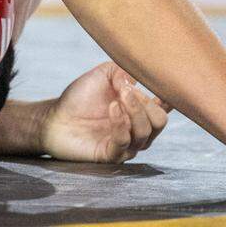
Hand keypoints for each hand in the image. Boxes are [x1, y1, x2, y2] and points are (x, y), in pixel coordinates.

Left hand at [40, 62, 171, 163]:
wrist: (55, 118)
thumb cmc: (80, 96)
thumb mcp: (103, 74)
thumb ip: (122, 71)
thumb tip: (138, 80)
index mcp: (138, 110)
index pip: (164, 108)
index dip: (171, 98)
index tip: (167, 86)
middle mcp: (136, 129)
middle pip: (160, 121)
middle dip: (147, 104)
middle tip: (127, 91)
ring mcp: (126, 144)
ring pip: (146, 133)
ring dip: (134, 111)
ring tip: (117, 98)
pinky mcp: (112, 155)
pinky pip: (125, 143)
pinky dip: (121, 124)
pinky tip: (112, 109)